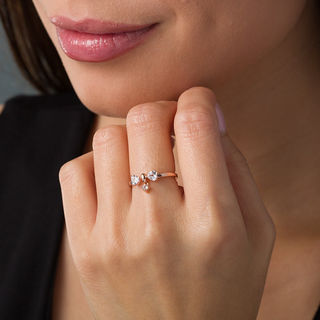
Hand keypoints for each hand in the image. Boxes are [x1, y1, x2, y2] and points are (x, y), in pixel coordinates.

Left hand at [58, 86, 275, 319]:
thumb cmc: (224, 288)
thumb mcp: (256, 232)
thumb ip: (236, 168)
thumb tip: (209, 118)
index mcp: (213, 222)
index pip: (196, 126)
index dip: (197, 99)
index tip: (197, 102)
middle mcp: (160, 226)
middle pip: (145, 120)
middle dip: (161, 110)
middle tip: (169, 125)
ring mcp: (113, 237)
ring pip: (108, 139)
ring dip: (130, 136)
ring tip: (144, 156)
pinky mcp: (84, 246)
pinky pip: (74, 171)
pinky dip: (96, 162)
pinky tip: (115, 179)